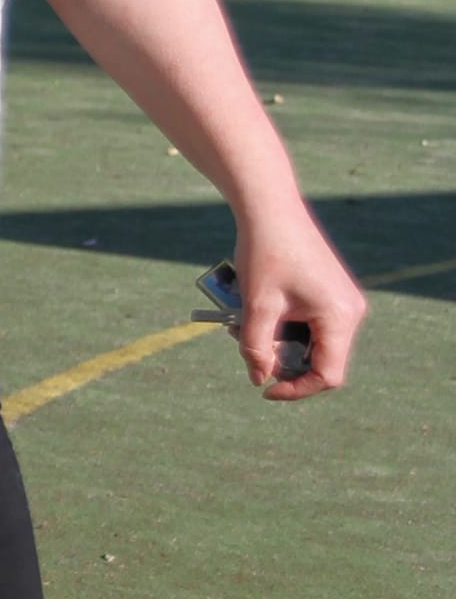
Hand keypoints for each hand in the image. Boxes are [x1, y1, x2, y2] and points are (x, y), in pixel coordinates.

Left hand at [231, 209, 364, 398]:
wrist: (271, 210)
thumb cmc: (265, 253)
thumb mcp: (256, 306)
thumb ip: (256, 348)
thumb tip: (259, 379)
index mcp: (340, 316)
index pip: (328, 375)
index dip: (297, 389)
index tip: (265, 389)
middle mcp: (350, 311)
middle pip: (322, 362)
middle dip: (284, 363)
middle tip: (250, 351)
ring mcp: (343, 302)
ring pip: (314, 345)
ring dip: (280, 345)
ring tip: (247, 327)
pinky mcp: (331, 294)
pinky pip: (312, 326)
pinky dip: (285, 328)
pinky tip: (260, 314)